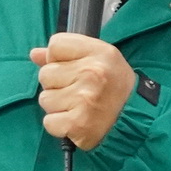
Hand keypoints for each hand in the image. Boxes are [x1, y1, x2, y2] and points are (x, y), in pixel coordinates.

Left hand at [30, 32, 136, 150]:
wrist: (136, 119)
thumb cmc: (114, 87)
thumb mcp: (99, 60)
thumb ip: (65, 54)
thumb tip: (34, 54)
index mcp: (99, 52)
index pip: (55, 45)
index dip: (58, 58)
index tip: (73, 69)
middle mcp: (92, 73)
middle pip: (45, 73)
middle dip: (57, 84)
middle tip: (79, 92)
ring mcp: (84, 99)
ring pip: (45, 99)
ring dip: (57, 106)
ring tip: (79, 107)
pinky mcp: (77, 123)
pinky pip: (48, 122)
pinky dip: (59, 125)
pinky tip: (76, 121)